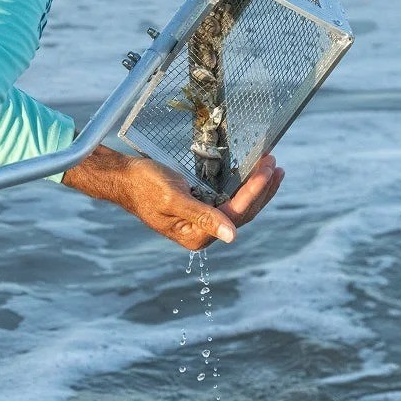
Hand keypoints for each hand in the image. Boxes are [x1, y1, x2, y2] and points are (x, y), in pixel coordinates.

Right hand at [62, 146, 283, 250]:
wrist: (124, 177)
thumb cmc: (144, 185)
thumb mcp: (173, 197)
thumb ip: (202, 216)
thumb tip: (231, 237)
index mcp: (195, 236)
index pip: (235, 213)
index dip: (254, 191)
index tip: (268, 169)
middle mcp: (201, 233)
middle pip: (242, 213)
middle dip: (261, 189)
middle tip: (275, 164)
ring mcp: (201, 222)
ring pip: (238, 207)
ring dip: (256, 188)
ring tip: (272, 168)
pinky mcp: (199, 209)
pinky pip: (228, 200)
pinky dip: (242, 186)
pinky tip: (251, 175)